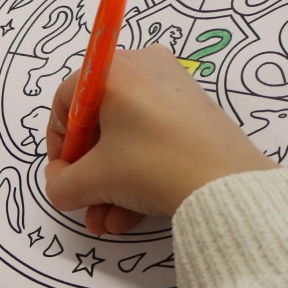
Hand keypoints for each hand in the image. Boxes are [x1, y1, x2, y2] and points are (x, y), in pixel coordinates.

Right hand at [43, 46, 274, 232]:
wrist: (229, 185)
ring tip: (107, 220)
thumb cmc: (154, 166)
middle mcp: (143, 66)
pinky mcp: (195, 110)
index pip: (66, 99)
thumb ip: (62, 183)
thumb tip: (59, 185)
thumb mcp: (96, 179)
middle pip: (99, 119)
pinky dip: (139, 171)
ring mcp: (173, 87)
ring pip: (128, 135)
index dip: (59, 143)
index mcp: (113, 69)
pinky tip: (130, 214)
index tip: (64, 176)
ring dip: (112, 181)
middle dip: (89, 170)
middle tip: (87, 201)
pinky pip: (153, 136)